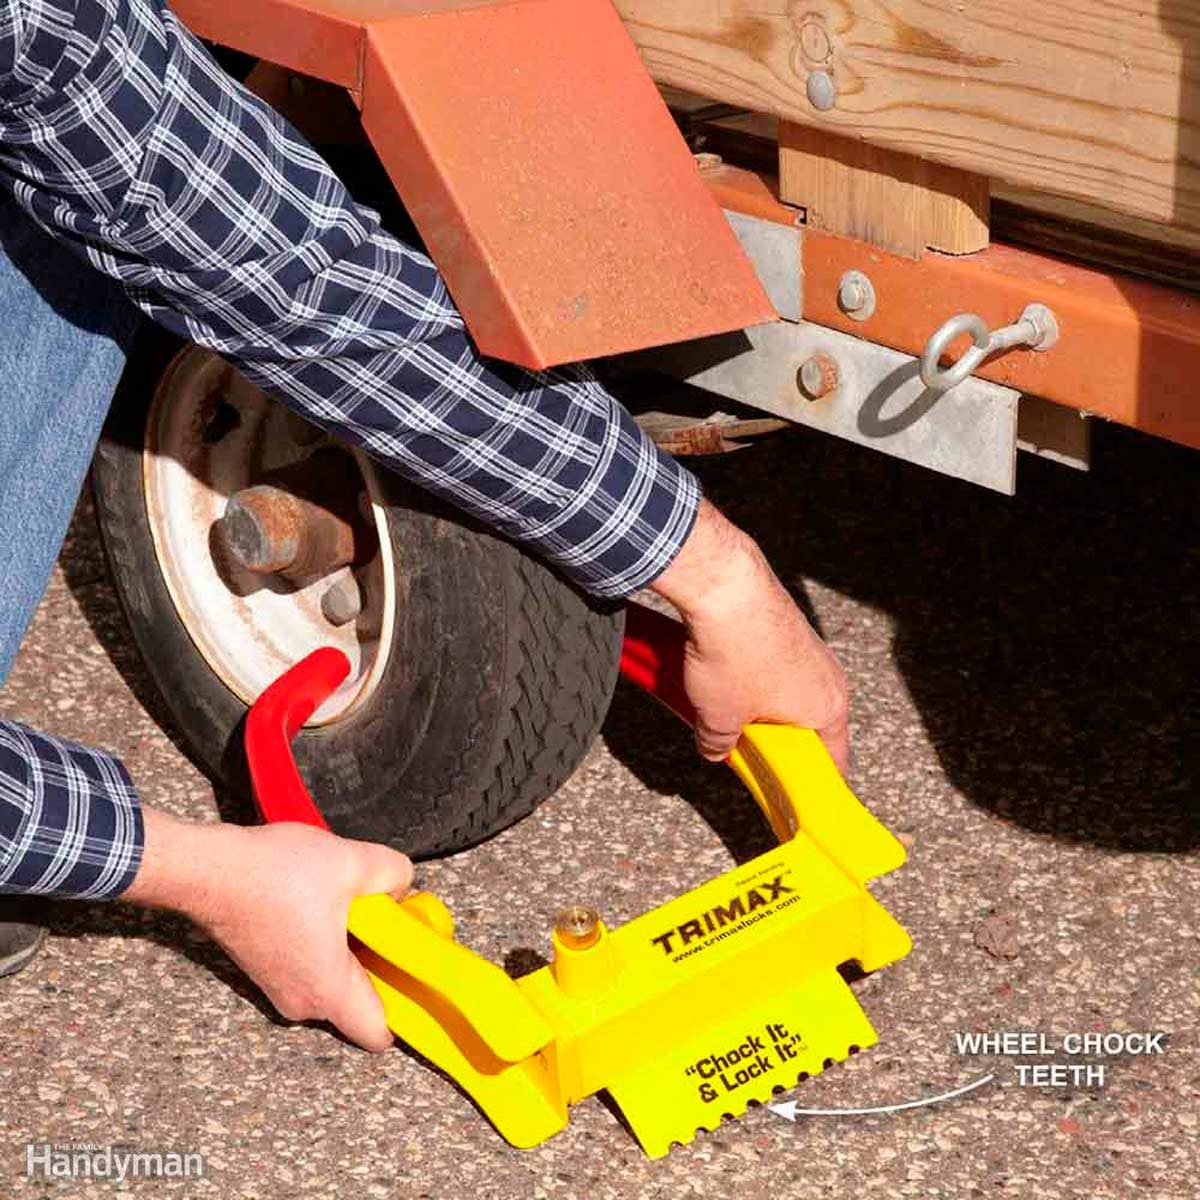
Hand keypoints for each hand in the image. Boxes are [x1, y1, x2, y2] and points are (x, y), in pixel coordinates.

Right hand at [124, 809, 412, 1050]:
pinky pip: (314, 968)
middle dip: (383, 964)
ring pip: (338, 981)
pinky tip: (327, 903)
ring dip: (354, 948)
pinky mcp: (269, 970)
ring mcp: (282, 989)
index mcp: (328, 991)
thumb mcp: (353, 861)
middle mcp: (303, 1003)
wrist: (207, 869)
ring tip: (354, 905)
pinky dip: (329, 943)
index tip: (421, 972)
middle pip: (363, 1001)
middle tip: (390, 920)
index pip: (380, 1033)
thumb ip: (395, 876)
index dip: (409, 1008)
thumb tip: (402, 890)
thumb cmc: (272, 873)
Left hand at [651, 500, 849, 768]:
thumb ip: (720, 744)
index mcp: (828, 710)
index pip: (831, 763)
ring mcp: (811, 648)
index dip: (808, 784)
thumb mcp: (718, 717)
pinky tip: (724, 676)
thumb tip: (717, 750)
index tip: (791, 797)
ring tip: (727, 710)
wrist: (726, 585)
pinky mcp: (790, 625)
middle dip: (775, 741)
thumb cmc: (734, 654)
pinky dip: (755, 675)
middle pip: (807, 726)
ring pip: (789, 692)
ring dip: (762, 705)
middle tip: (746, 752)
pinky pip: (777, 665)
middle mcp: (828, 678)